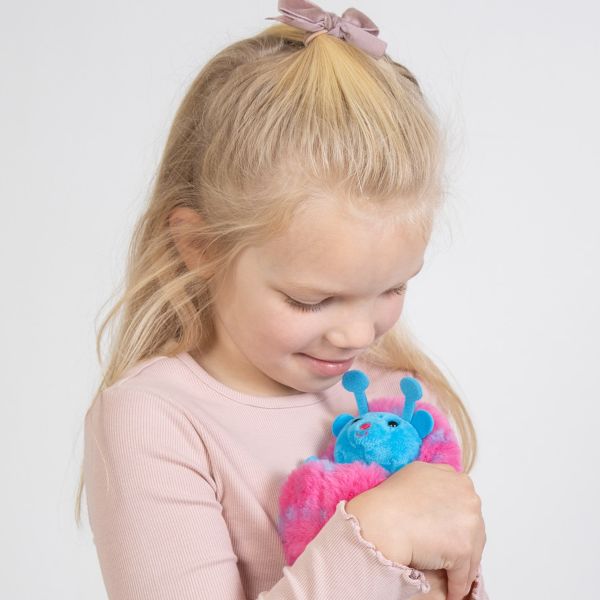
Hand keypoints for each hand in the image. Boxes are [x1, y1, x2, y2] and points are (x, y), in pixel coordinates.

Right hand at [345, 461, 485, 599]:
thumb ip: (438, 480)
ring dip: (462, 567)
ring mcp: (469, 524)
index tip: (449, 531)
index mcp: (459, 481)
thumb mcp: (418, 473)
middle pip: (473, 529)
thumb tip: (441, 493)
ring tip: (452, 578)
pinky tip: (451, 592)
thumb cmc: (392, 499)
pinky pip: (463, 575)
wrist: (383, 520)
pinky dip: (457, 585)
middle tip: (449, 554)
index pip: (465, 506)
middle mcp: (469, 499)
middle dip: (462, 542)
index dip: (456, 521)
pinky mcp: (464, 549)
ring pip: (472, 553)